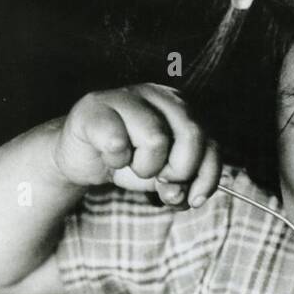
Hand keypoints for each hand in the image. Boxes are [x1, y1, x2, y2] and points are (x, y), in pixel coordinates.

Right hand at [52, 83, 220, 208]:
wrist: (82, 156)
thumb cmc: (128, 161)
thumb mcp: (162, 177)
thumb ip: (180, 185)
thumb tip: (180, 195)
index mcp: (181, 109)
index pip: (211, 143)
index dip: (207, 177)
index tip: (194, 199)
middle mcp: (158, 95)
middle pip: (192, 134)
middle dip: (179, 171)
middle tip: (158, 178)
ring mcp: (126, 96)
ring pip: (157, 138)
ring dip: (144, 167)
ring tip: (130, 163)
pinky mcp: (96, 107)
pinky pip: (117, 142)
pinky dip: (116, 160)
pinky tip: (109, 156)